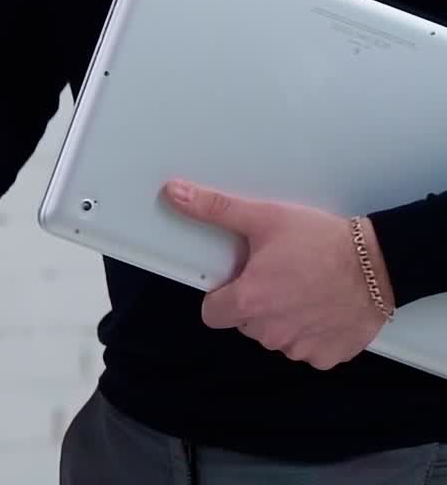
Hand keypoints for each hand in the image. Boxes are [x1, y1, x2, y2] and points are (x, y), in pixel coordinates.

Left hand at [163, 179, 393, 369]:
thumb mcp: (262, 217)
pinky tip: (322, 305)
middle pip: (245, 323)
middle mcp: (272, 333)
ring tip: (302, 285)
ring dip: (282, 317)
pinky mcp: (329, 356)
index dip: (220, 295)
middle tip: (276, 274)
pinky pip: (307, 348)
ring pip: (275, 336)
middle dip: (254, 302)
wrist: (377, 263)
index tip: (238, 278)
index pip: (212, 314)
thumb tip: (174, 193)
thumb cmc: (319, 241)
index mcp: (250, 302)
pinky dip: (310, 330)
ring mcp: (301, 348)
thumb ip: (215, 208)